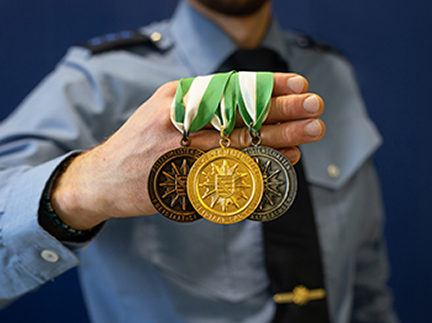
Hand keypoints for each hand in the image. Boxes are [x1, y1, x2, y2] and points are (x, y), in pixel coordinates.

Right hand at [51, 73, 324, 229]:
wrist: (104, 178)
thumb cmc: (141, 141)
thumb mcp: (164, 108)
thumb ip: (201, 102)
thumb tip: (250, 102)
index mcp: (176, 98)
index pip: (230, 88)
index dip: (267, 86)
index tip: (299, 85)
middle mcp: (179, 122)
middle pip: (240, 115)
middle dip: (282, 109)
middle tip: (316, 107)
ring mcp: (182, 154)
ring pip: (241, 144)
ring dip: (280, 138)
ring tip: (311, 132)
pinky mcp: (185, 182)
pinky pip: (231, 174)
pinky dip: (262, 167)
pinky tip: (285, 162)